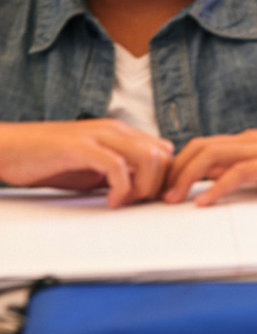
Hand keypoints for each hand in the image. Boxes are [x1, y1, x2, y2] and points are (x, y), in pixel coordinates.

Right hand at [0, 120, 174, 207]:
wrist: (8, 149)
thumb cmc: (47, 160)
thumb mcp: (91, 168)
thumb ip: (117, 173)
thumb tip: (141, 190)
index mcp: (119, 133)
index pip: (163, 151)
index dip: (163, 177)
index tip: (148, 198)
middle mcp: (113, 130)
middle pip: (162, 154)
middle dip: (158, 184)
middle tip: (137, 203)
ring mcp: (98, 136)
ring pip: (147, 157)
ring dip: (143, 186)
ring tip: (124, 202)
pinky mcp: (80, 147)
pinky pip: (117, 165)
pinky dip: (122, 188)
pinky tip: (111, 202)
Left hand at [163, 127, 256, 205]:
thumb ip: (256, 170)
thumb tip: (226, 184)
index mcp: (252, 141)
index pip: (203, 146)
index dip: (177, 165)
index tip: (163, 189)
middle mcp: (254, 139)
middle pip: (198, 146)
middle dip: (171, 171)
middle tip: (157, 197)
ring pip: (212, 153)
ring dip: (185, 177)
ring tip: (171, 201)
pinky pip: (240, 171)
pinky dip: (218, 186)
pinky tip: (206, 203)